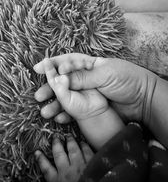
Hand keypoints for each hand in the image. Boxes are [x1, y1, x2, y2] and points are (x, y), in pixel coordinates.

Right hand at [34, 53, 157, 125]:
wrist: (144, 100)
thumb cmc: (127, 80)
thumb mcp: (105, 75)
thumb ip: (83, 77)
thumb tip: (61, 77)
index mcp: (90, 65)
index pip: (67, 62)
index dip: (52, 64)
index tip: (38, 68)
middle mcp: (86, 78)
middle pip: (63, 82)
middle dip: (50, 88)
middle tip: (38, 96)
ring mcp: (88, 93)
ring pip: (68, 97)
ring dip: (56, 104)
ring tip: (46, 112)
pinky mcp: (92, 107)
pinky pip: (76, 110)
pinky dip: (67, 114)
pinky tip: (60, 119)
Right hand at [35, 135, 93, 181]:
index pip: (46, 169)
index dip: (41, 160)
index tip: (37, 152)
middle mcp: (67, 172)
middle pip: (59, 154)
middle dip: (56, 144)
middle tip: (55, 137)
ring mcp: (80, 167)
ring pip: (73, 150)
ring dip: (70, 142)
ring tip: (68, 136)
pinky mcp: (92, 165)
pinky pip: (87, 152)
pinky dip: (85, 146)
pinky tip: (83, 143)